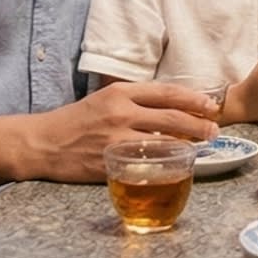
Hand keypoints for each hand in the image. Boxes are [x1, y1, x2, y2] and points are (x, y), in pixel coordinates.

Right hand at [27, 80, 215, 180]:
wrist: (43, 143)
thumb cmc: (75, 121)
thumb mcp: (105, 100)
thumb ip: (134, 102)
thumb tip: (169, 107)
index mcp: (120, 93)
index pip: (166, 92)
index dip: (192, 99)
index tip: (210, 105)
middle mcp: (121, 113)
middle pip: (171, 117)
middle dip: (198, 124)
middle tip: (214, 130)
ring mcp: (117, 139)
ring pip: (163, 142)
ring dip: (187, 145)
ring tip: (201, 147)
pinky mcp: (111, 163)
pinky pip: (146, 164)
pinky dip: (164, 163)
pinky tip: (176, 164)